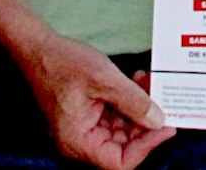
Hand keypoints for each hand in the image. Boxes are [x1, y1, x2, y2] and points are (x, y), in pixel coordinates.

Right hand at [21, 34, 175, 168]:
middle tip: (164, 101)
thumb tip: (159, 121)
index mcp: (78, 141)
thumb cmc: (63, 63)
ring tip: (150, 85)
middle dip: (146, 124)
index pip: (120, 161)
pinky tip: (138, 82)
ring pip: (122, 130)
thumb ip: (134, 102)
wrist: (39, 48)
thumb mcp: (105, 79)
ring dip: (139, 109)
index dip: (146, 147)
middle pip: (123, 147)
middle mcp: (80, 141)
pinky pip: (114, 117)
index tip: (166, 127)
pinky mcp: (88, 116)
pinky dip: (128, 102)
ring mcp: (84, 128)